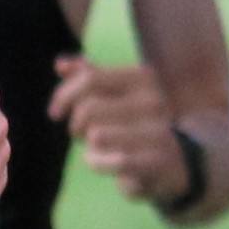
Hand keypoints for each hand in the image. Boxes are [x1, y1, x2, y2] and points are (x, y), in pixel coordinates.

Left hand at [49, 55, 187, 206]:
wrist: (173, 164)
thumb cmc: (134, 125)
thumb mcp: (114, 97)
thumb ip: (89, 78)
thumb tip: (60, 64)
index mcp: (143, 78)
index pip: (89, 78)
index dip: (63, 96)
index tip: (55, 113)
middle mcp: (154, 101)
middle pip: (88, 108)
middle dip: (75, 126)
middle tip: (80, 136)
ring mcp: (159, 131)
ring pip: (97, 135)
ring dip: (88, 147)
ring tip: (97, 150)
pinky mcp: (157, 161)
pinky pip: (112, 160)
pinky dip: (98, 163)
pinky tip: (102, 163)